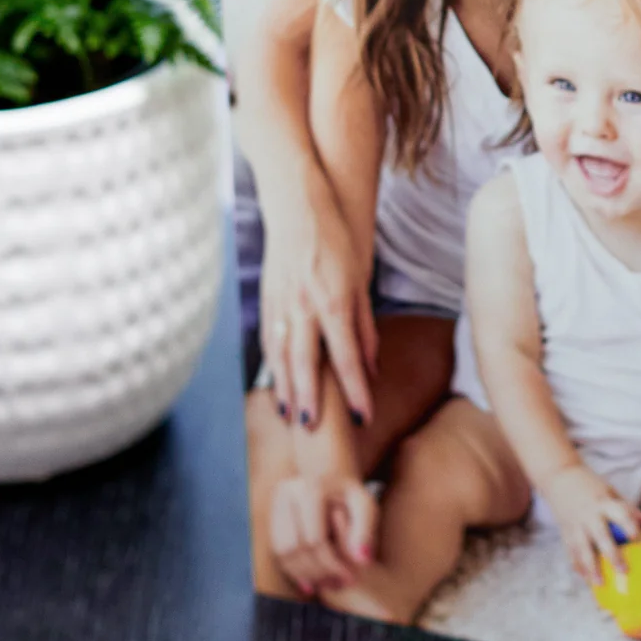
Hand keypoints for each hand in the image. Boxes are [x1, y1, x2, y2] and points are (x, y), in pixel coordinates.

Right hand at [261, 175, 376, 428]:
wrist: (298, 208)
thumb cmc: (336, 242)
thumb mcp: (360, 281)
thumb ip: (365, 327)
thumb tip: (373, 368)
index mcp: (333, 302)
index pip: (347, 357)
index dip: (355, 390)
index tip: (363, 417)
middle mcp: (305, 308)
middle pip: (307, 365)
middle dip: (311, 399)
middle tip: (314, 432)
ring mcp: (282, 305)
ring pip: (282, 357)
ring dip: (286, 390)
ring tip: (292, 418)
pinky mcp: (267, 301)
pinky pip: (269, 342)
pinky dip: (272, 368)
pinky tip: (276, 386)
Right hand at [269, 471, 378, 595]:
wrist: (331, 479)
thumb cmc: (351, 496)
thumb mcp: (366, 506)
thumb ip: (366, 531)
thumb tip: (362, 561)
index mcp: (311, 488)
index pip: (315, 539)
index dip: (332, 564)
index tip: (348, 578)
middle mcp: (288, 492)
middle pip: (296, 546)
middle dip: (316, 571)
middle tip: (336, 585)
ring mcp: (275, 504)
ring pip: (282, 552)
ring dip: (302, 574)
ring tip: (325, 584)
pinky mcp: (270, 516)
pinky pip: (277, 550)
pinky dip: (293, 569)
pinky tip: (312, 580)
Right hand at [540, 465, 640, 585]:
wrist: (560, 477)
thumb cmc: (592, 485)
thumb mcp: (611, 491)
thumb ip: (630, 508)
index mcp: (603, 502)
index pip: (618, 513)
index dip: (628, 524)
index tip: (637, 538)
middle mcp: (589, 514)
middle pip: (601, 536)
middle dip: (611, 554)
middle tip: (624, 571)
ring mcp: (575, 524)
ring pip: (583, 548)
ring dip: (591, 567)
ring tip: (600, 584)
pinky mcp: (565, 532)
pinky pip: (571, 551)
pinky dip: (578, 566)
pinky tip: (586, 579)